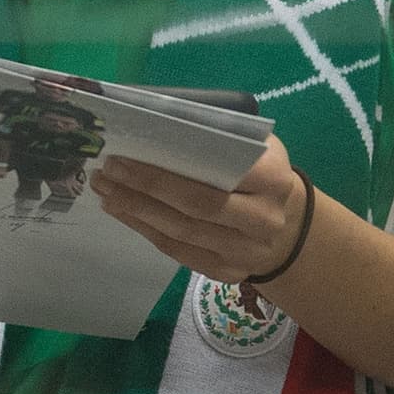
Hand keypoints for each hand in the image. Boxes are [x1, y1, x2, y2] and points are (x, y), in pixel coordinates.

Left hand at [91, 135, 307, 284]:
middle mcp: (265, 219)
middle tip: (108, 171)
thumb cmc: (259, 170)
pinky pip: (179, 252)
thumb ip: (218, 135)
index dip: (167, 167)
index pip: (216, 173)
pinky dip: (147, 230)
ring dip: (137, 210)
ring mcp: (247, 253)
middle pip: (196, 206)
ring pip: (182, 232)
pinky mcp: (228, 273)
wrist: (287, 223)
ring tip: (106, 190)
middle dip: (145, 188)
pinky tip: (124, 211)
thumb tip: (156, 120)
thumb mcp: (254, 144)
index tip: (125, 153)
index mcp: (273, 177)